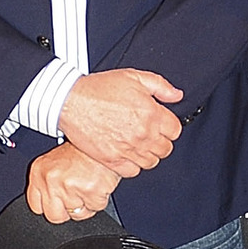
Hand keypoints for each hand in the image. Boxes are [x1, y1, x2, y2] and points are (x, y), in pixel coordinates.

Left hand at [26, 144, 119, 223]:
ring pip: (76, 215)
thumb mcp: (54, 160)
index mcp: (39, 172)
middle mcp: (51, 180)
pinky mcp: (89, 192)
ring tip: (87, 185)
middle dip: (67, 211)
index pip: (35, 206)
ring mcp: (70, 187)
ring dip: (85, 204)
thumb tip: (46, 203)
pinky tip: (97, 185)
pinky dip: (99, 200)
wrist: (103, 137)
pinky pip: (94, 209)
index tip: (56, 203)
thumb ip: (46, 181)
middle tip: (75, 195)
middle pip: (54, 216)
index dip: (48, 207)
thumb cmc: (81, 150)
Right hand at [58, 68, 182, 177]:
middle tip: (149, 134)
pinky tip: (127, 154)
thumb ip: (160, 86)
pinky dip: (132, 165)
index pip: (175, 130)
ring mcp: (127, 149)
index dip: (169, 126)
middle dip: (160, 141)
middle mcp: (142, 134)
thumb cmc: (98, 89)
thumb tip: (176, 95)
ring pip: (151, 162)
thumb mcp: (134, 77)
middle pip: (165, 149)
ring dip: (147, 154)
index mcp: (150, 113)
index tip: (161, 124)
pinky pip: (132, 171)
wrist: (71, 101)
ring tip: (138, 144)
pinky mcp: (112, 159)